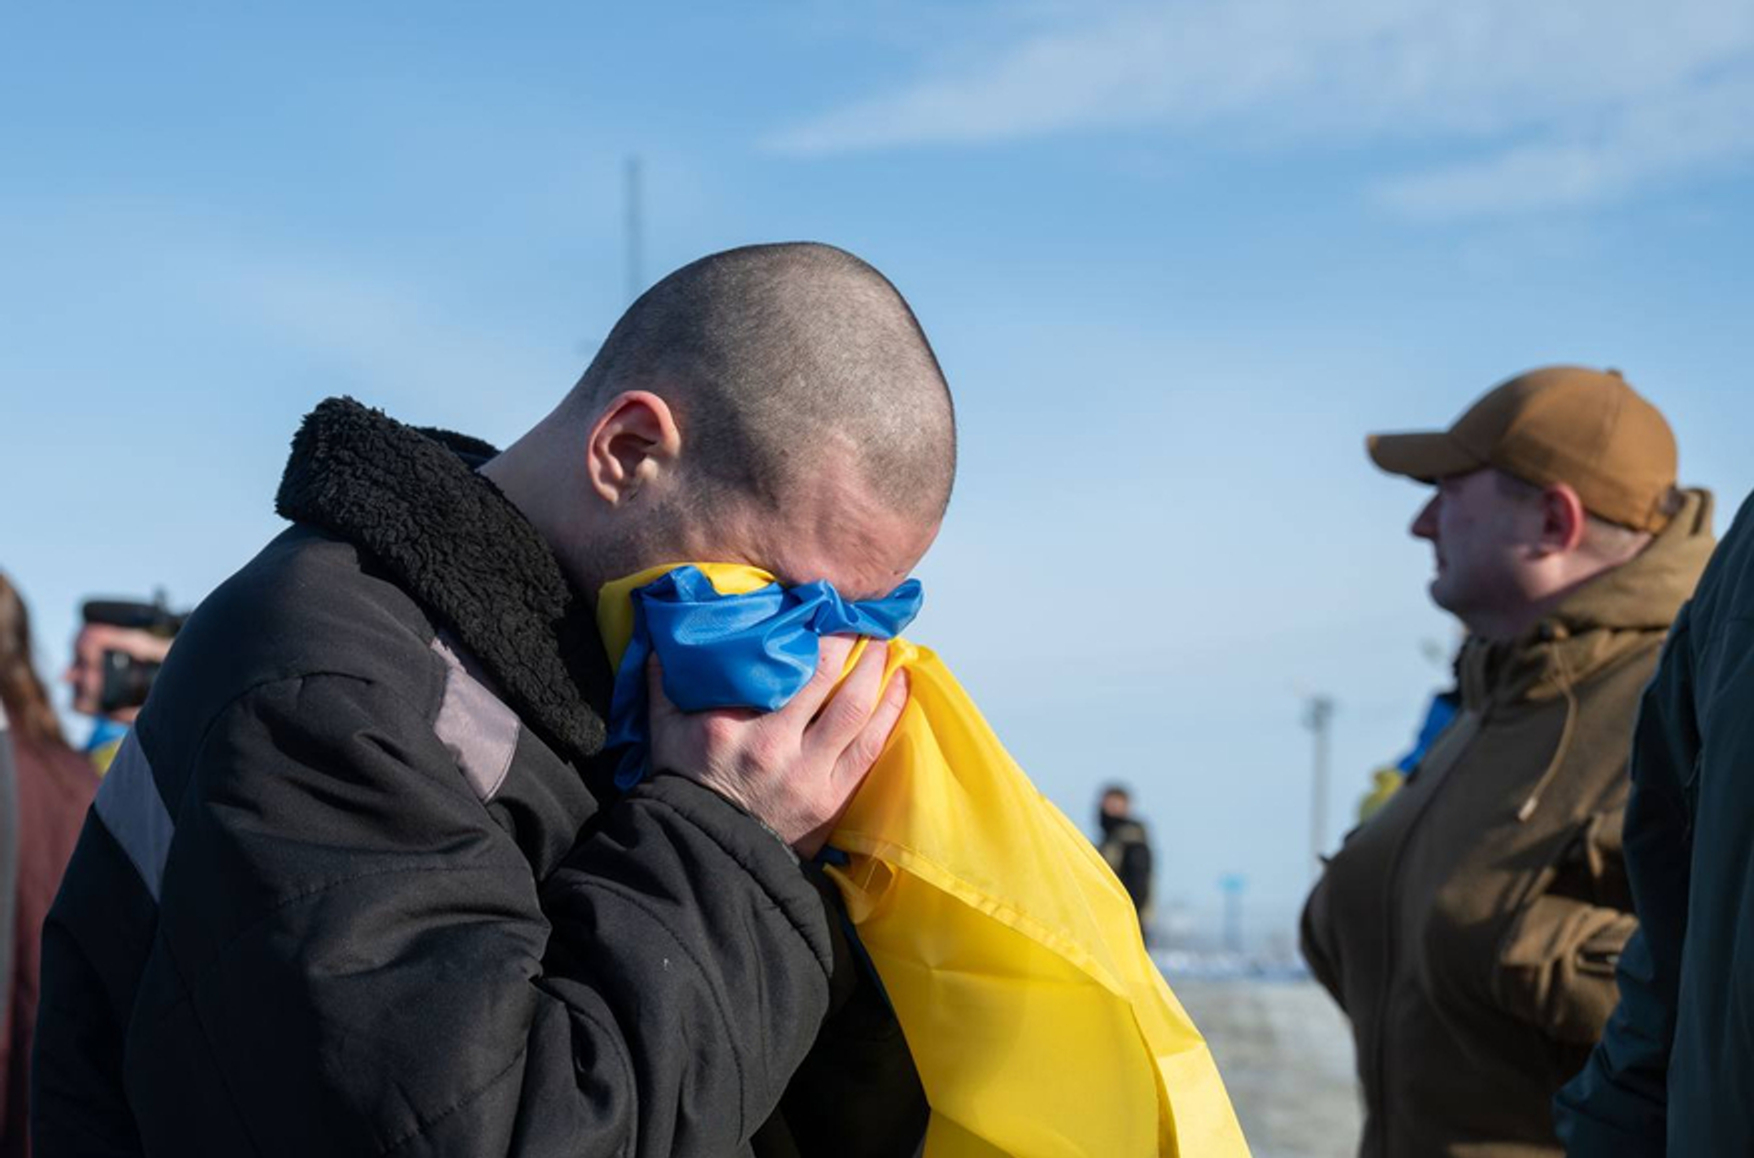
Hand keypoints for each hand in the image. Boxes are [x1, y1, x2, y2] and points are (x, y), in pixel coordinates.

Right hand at [647, 636, 908, 856]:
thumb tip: (663, 635)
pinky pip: (871, 746)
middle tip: (861, 615)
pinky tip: (901, 683)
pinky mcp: (832, 798)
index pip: (778, 665)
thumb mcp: (664, 730)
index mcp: (731, 726)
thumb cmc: (686, 783)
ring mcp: (808, 774)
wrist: (706, 850)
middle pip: (825, 678)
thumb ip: (665, 682)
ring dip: (876, 669)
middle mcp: (773, 746)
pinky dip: (891, 710)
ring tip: (884, 641)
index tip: (820, 604)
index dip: (807, 629)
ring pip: (856, 708)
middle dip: (849, 640)